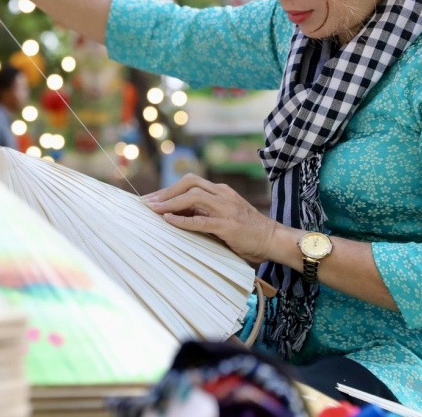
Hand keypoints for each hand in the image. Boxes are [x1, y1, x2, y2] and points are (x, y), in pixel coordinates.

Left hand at [143, 174, 282, 263]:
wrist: (274, 239)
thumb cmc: (248, 231)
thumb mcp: (225, 216)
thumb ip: (206, 212)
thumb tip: (178, 215)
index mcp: (222, 191)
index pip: (190, 183)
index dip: (168, 189)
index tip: (151, 198)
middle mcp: (223, 195)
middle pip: (189, 183)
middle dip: (166, 192)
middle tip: (147, 203)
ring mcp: (226, 209)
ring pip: (193, 197)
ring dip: (170, 203)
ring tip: (153, 210)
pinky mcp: (228, 225)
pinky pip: (201, 220)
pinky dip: (182, 220)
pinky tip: (168, 220)